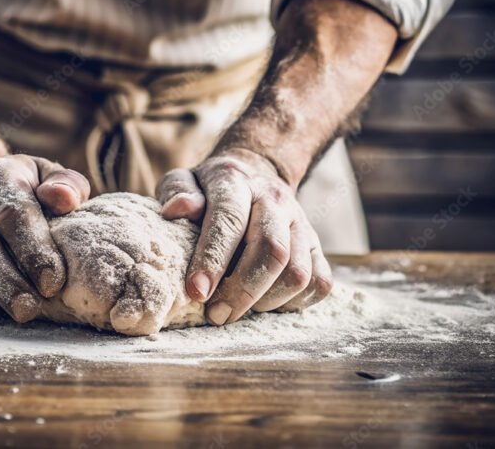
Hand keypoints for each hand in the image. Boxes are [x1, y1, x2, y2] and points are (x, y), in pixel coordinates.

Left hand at [156, 149, 331, 324]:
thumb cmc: (208, 190)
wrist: (253, 178)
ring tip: (237, 309)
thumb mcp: (184, 181)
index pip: (229, 218)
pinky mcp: (317, 246)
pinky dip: (292, 303)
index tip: (196, 292)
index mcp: (236, 180)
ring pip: (298, 273)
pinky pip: (318, 284)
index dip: (213, 258)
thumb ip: (176, 191)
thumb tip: (176, 210)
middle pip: (271, 249)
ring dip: (265, 301)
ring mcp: (301, 222)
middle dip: (242, 290)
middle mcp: (274, 199)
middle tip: (216, 315)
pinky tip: (264, 303)